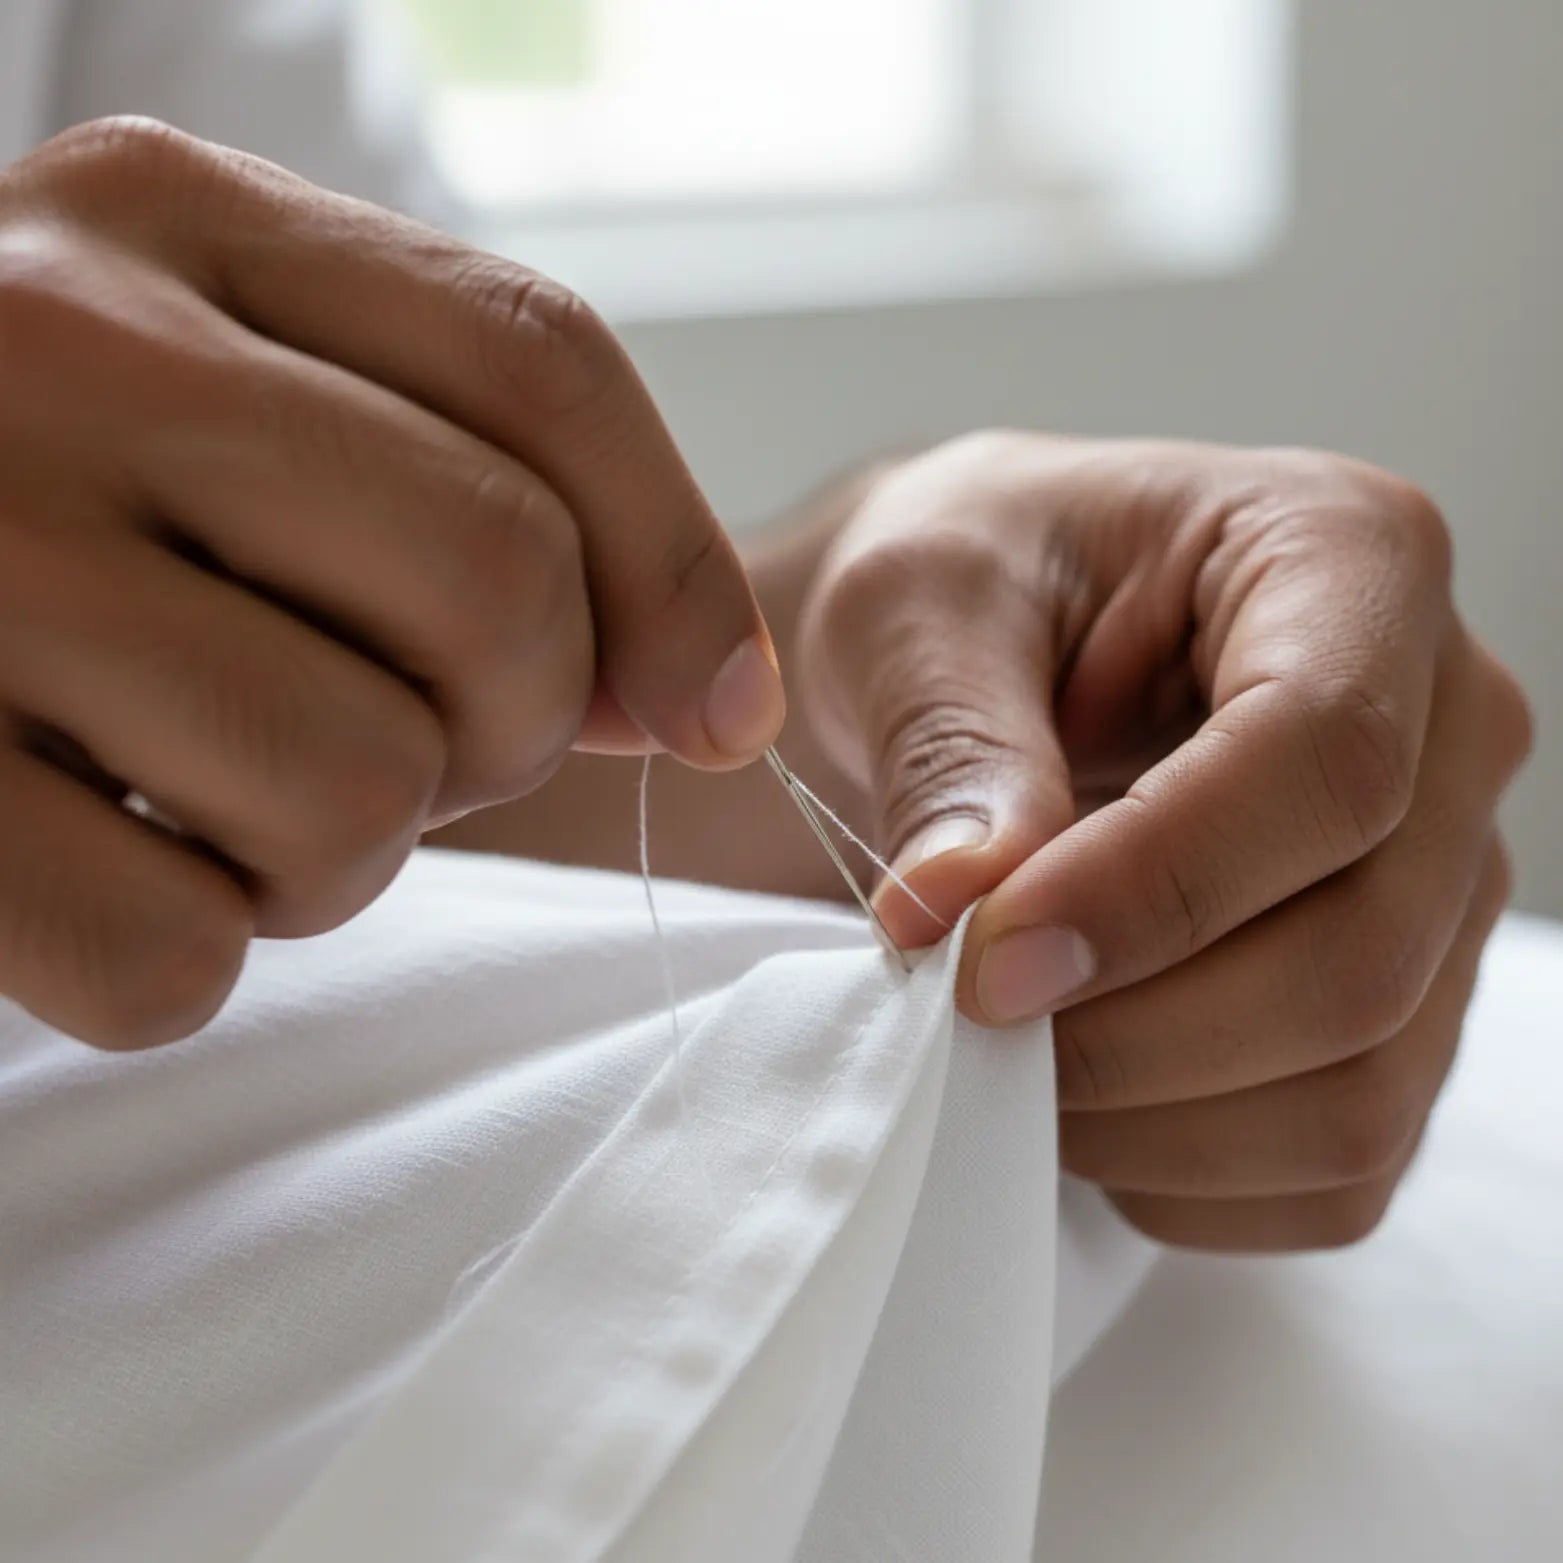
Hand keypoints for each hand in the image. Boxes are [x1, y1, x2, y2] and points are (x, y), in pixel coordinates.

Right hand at [0, 118, 782, 1047]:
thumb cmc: (46, 501)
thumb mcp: (244, 401)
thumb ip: (480, 490)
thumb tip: (706, 695)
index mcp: (170, 216)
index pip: (542, 363)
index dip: (677, 569)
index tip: (714, 710)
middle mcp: (52, 345)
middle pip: (500, 582)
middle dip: (507, 723)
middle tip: (396, 733)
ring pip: (359, 790)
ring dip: (339, 848)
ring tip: (215, 787)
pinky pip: (177, 954)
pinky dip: (180, 951)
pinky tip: (96, 854)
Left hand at [800, 432, 1530, 1249]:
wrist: (985, 645)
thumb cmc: (968, 588)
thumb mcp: (917, 606)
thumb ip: (952, 745)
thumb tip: (961, 913)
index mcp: (1348, 558)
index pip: (1322, 761)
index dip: (1152, 888)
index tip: (981, 959)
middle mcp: (1446, 724)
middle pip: (1361, 951)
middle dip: (1135, 1031)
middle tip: (966, 1021)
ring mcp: (1443, 882)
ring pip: (1362, 1086)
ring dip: (1151, 1120)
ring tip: (1007, 1058)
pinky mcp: (1406, 1007)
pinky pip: (1339, 1168)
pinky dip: (1189, 1179)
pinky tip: (1084, 1104)